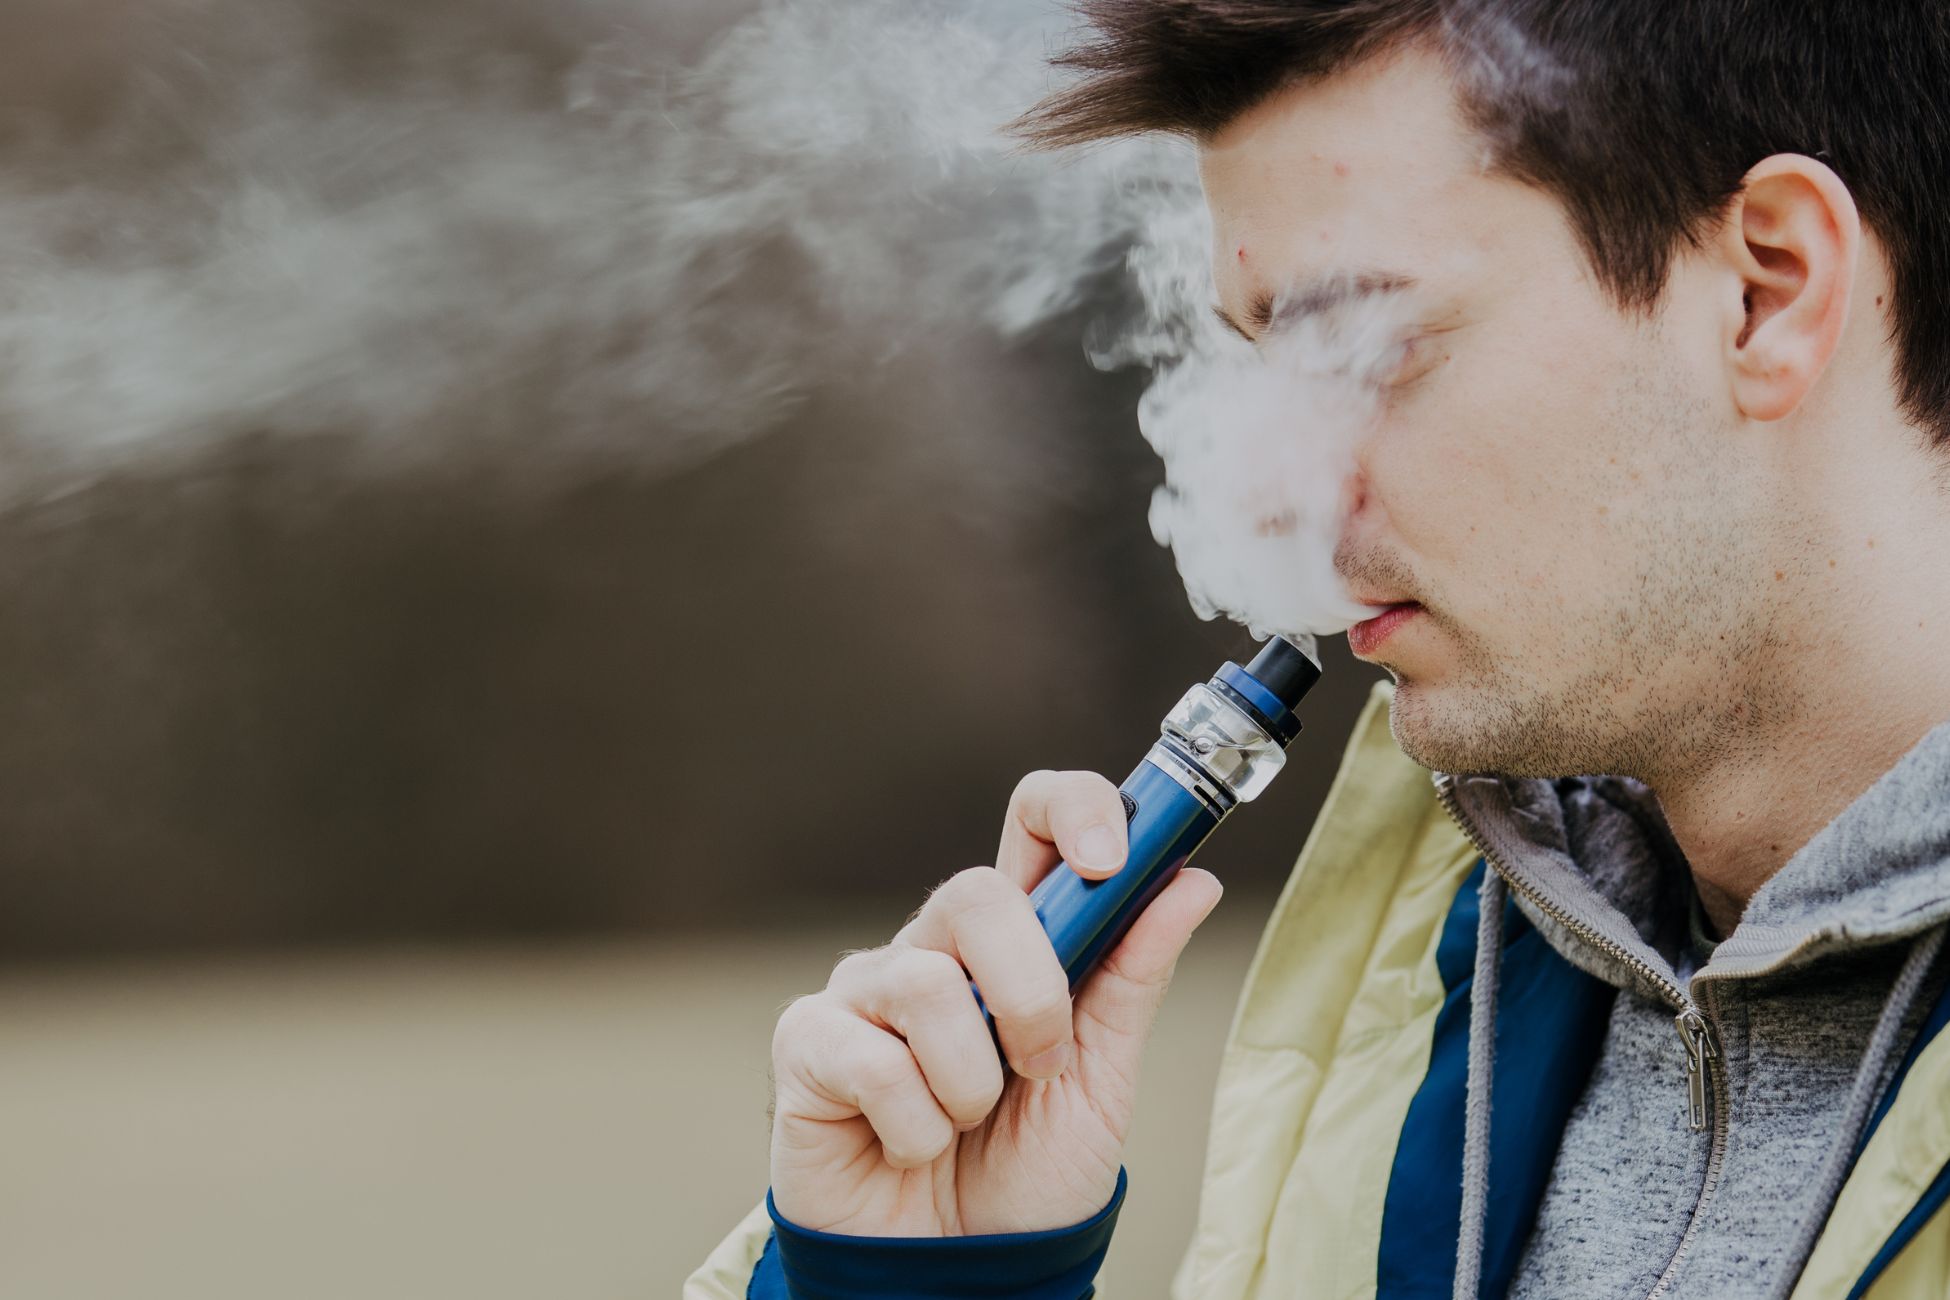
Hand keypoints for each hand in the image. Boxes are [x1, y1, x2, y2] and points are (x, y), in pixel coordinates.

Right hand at [768, 769, 1223, 1235]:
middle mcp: (936, 948)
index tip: (1110, 858)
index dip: (1074, 808)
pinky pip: (871, 1057)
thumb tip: (1190, 881)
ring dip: (972, 1083)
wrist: (963, 1277)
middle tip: (1042, 1065)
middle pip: (976, 891)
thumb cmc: (1027, 1177)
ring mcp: (866, 990)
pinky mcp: (807, 1042)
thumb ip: (1133, 977)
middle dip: (1032, 991)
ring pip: (927, 983)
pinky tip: (909, 1146)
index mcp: (1016, 941)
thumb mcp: (1103, 1080)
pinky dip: (914, 1125)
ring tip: (966, 1125)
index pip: (1033, 820)